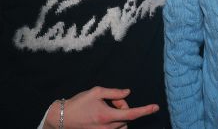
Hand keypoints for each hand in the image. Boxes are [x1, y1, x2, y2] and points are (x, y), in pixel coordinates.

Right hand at [44, 87, 158, 128]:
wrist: (61, 118)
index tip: (155, 107)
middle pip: (126, 118)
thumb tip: (127, 93)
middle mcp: (107, 127)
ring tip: (107, 107)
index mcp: (106, 115)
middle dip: (124, 107)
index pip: (131, 114)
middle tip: (113, 100)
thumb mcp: (96, 92)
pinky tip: (104, 115)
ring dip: (119, 115)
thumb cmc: (78, 103)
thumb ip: (114, 92)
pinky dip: (114, 122)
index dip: (145, 110)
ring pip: (121, 124)